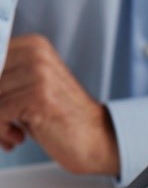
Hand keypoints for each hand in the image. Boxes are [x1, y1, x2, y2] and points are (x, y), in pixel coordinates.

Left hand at [0, 34, 119, 174]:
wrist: (98, 141)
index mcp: (33, 46)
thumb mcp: (30, 91)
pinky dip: (0, 130)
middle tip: (2, 123)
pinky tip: (17, 137)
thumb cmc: (62, 121)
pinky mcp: (39, 97)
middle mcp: (36, 55)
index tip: (0, 105)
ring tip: (10, 132)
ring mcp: (38, 75)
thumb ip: (4, 80)